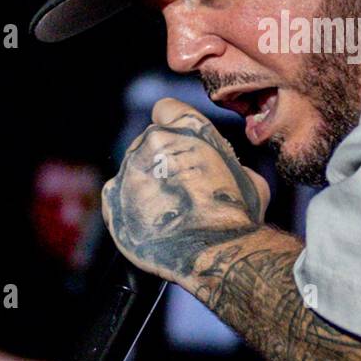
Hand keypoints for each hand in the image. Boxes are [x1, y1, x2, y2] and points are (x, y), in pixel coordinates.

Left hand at [101, 98, 270, 282]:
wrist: (215, 251)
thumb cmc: (236, 214)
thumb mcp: (247, 176)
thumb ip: (224, 163)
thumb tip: (220, 171)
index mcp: (187, 127)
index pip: (165, 109)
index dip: (172, 126)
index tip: (177, 143)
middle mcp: (154, 140)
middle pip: (149, 142)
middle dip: (161, 161)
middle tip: (179, 189)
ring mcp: (130, 169)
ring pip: (133, 169)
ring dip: (145, 184)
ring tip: (167, 212)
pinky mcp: (113, 198)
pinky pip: (116, 194)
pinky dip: (127, 206)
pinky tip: (150, 222)